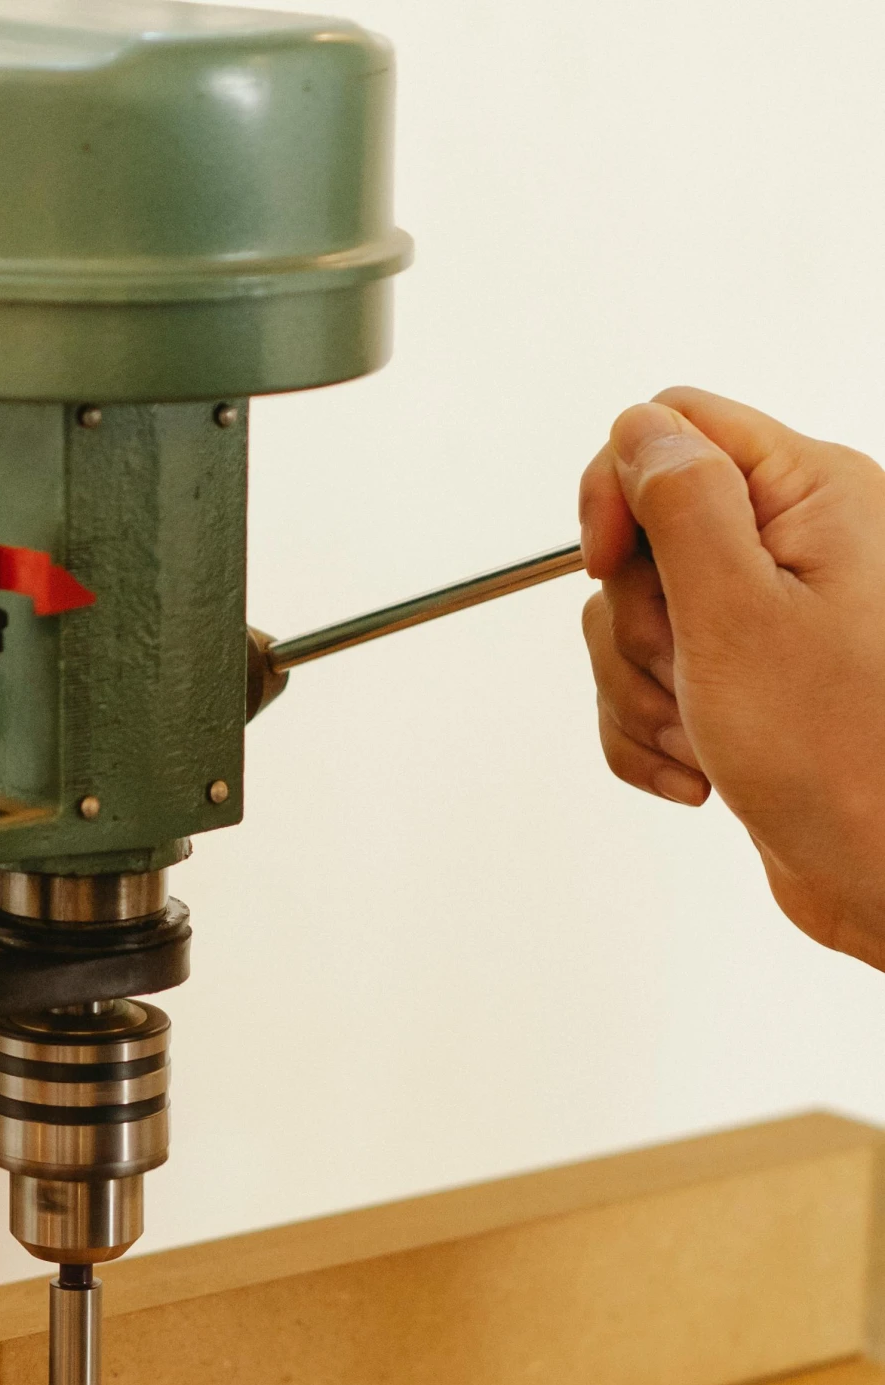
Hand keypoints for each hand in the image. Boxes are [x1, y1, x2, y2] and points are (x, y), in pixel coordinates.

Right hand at [580, 386, 884, 968]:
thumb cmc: (840, 758)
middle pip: (643, 537)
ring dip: (642, 691)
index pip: (673, 428)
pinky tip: (698, 772)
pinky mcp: (746, 682)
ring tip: (700, 736)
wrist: (882, 874)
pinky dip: (652, 734)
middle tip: (688, 672)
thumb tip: (639, 432)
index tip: (610, 566)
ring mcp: (769, 618)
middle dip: (636, 623)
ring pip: (635, 620)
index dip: (619, 494)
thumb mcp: (736, 614)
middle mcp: (796, 543)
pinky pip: (651, 685)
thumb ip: (681, 502)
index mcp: (813, 494)